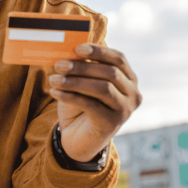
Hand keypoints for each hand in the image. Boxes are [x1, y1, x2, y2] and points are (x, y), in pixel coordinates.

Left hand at [48, 44, 140, 161]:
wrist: (78, 139)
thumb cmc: (80, 106)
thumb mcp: (81, 84)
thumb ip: (82, 68)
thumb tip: (70, 50)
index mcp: (129, 79)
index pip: (119, 59)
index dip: (99, 51)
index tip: (77, 48)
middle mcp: (133, 94)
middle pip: (110, 73)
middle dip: (82, 67)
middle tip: (59, 64)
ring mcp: (125, 110)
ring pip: (103, 88)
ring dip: (75, 81)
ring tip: (54, 79)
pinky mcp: (112, 123)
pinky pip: (91, 105)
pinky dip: (71, 96)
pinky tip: (55, 92)